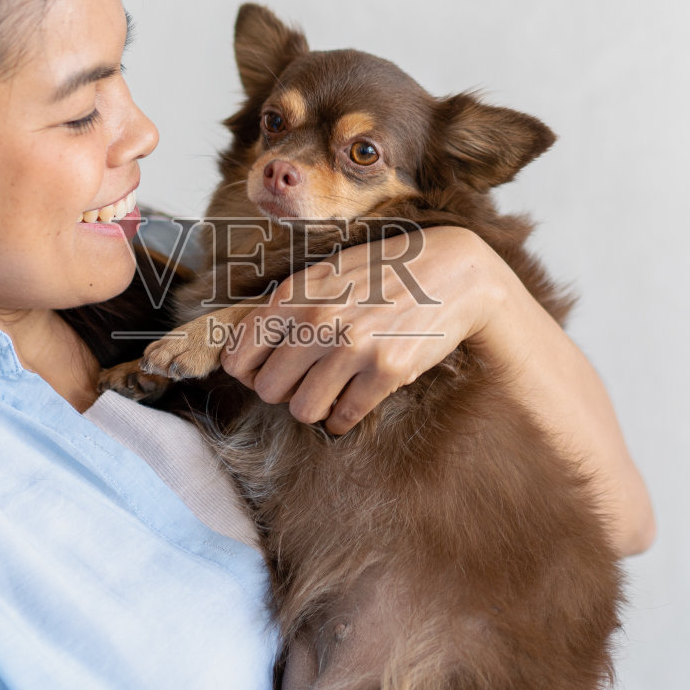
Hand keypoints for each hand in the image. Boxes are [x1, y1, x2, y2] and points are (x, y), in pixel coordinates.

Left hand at [219, 225, 506, 434]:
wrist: (451, 271)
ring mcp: (353, 347)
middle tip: (307, 381)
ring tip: (331, 391)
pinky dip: (344, 417)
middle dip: (285, 392)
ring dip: (315, 408)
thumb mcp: (324, 275)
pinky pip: (344, 418)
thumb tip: (246, 354)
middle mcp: (318, 321)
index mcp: (294, 295)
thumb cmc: (382, 273)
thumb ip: (285, 308)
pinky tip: (354, 399)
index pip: (238, 358)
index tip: (270, 370)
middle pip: (268, 390)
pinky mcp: (387, 371)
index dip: (250, 372)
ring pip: (303, 411)